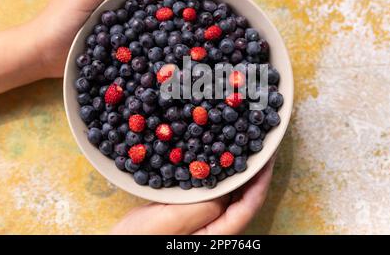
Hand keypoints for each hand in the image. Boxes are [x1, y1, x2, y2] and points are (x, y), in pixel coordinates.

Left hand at [0, 0, 173, 96]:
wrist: (42, 53)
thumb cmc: (58, 21)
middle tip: (180, 0)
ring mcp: (113, 14)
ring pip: (142, 5)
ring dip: (157, 9)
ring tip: (174, 19)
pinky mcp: (114, 35)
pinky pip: (136, 28)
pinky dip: (149, 30)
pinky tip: (157, 38)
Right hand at [110, 156, 275, 234]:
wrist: (122, 244)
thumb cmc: (145, 239)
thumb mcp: (176, 221)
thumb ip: (206, 205)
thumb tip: (227, 185)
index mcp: (220, 234)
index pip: (251, 203)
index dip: (262, 178)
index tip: (267, 155)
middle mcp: (216, 227)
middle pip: (243, 196)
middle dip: (251, 171)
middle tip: (254, 144)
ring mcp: (203, 219)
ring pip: (227, 192)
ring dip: (233, 170)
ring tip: (237, 145)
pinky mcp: (190, 211)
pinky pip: (209, 190)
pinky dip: (213, 173)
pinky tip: (209, 158)